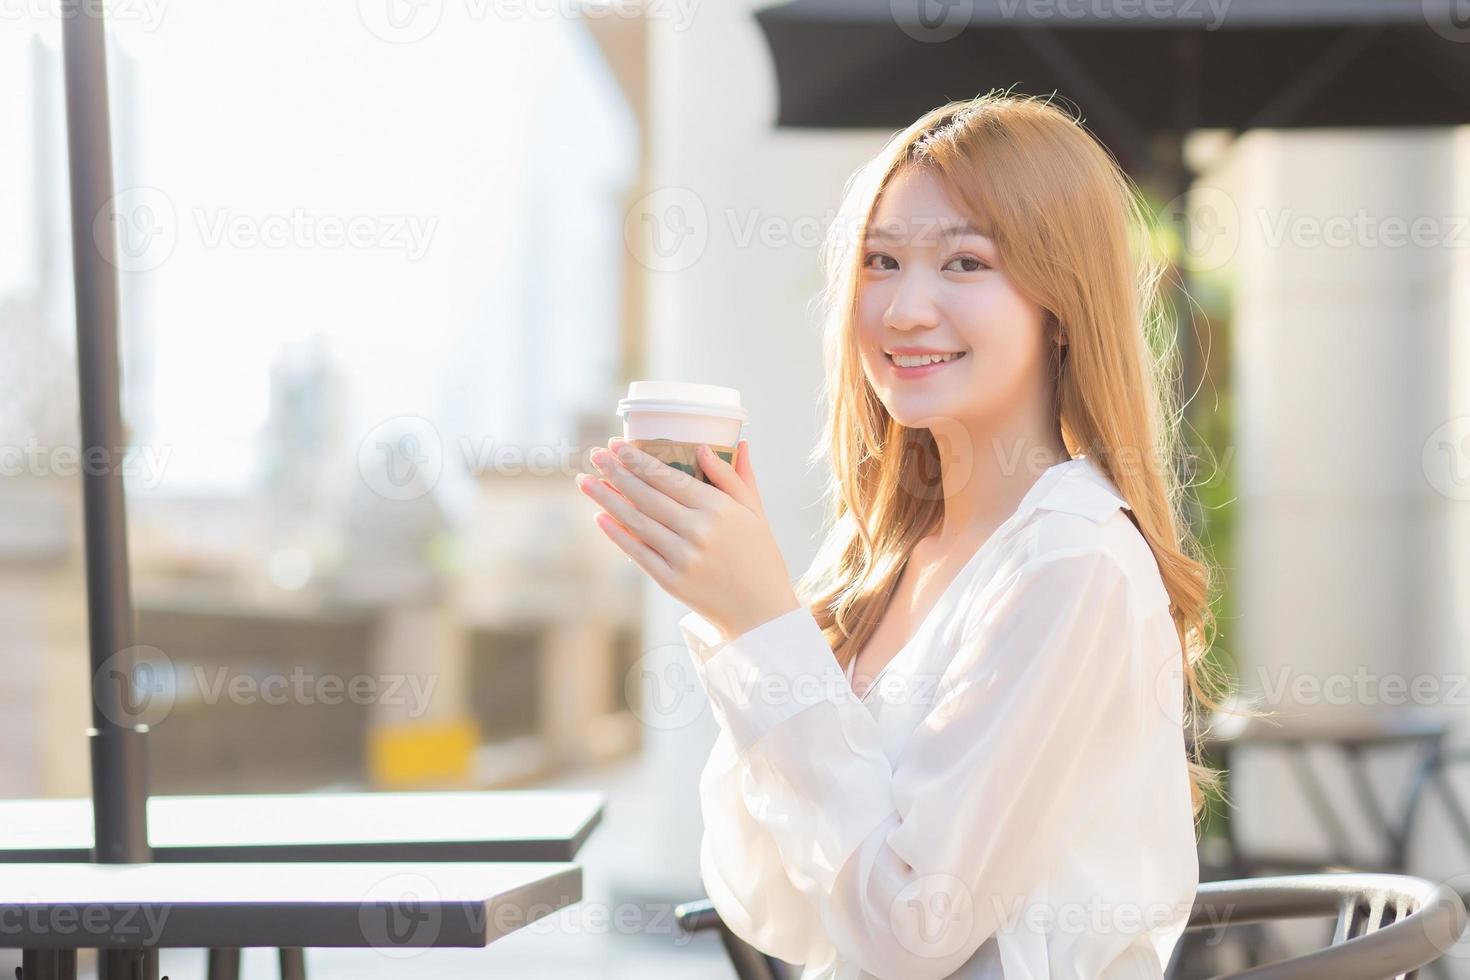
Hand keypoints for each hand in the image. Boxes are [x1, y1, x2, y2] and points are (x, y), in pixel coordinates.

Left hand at [576, 436, 800, 641]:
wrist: (761, 612)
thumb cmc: (760, 557)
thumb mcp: (755, 512)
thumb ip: (733, 477)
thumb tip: (707, 446)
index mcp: (719, 509)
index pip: (669, 477)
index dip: (639, 460)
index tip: (617, 445)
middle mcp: (698, 531)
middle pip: (646, 496)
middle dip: (616, 472)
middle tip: (595, 454)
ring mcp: (682, 558)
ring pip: (636, 521)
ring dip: (606, 499)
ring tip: (585, 481)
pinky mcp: (671, 582)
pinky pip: (637, 552)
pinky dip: (616, 534)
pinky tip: (600, 517)